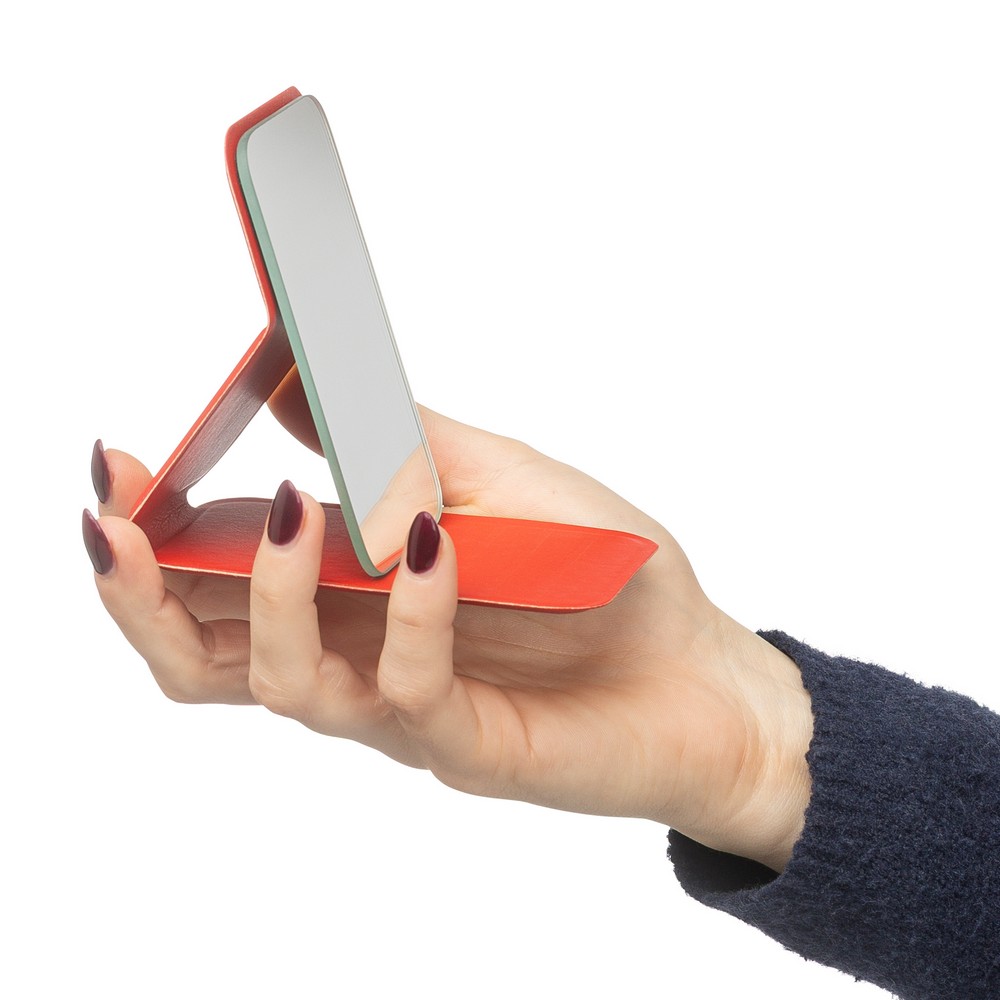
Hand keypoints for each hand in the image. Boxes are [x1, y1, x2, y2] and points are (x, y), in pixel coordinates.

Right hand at [86, 385, 811, 871]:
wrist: (701, 671)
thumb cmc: (601, 572)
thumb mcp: (500, 478)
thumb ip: (398, 441)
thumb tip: (287, 383)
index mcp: (349, 596)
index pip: (218, 580)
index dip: (151, 534)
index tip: (118, 465)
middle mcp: (357, 656)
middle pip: (206, 655)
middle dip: (144, 589)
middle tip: (118, 518)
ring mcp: (404, 709)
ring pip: (282, 684)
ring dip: (266, 594)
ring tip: (291, 513)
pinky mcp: (467, 744)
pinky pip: (408, 686)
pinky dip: (408, 609)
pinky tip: (424, 541)